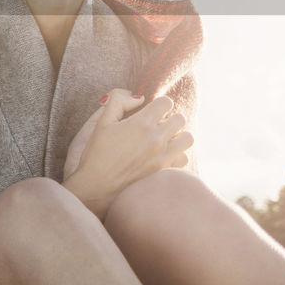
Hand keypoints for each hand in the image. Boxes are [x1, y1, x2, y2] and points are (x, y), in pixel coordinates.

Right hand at [62, 89, 191, 218]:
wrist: (97, 187)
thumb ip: (118, 101)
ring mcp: (164, 157)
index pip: (166, 103)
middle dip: (169, 118)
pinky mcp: (166, 172)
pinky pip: (184, 157)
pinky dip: (176, 154)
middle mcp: (156, 139)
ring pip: (188, 138)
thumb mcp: (102, 122)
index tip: (151, 111)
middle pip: (180, 118)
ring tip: (164, 140)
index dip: (159, 105)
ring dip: (178, 136)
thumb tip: (139, 97)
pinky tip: (163, 156)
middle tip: (157, 125)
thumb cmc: (97, 153)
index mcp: (141, 123)